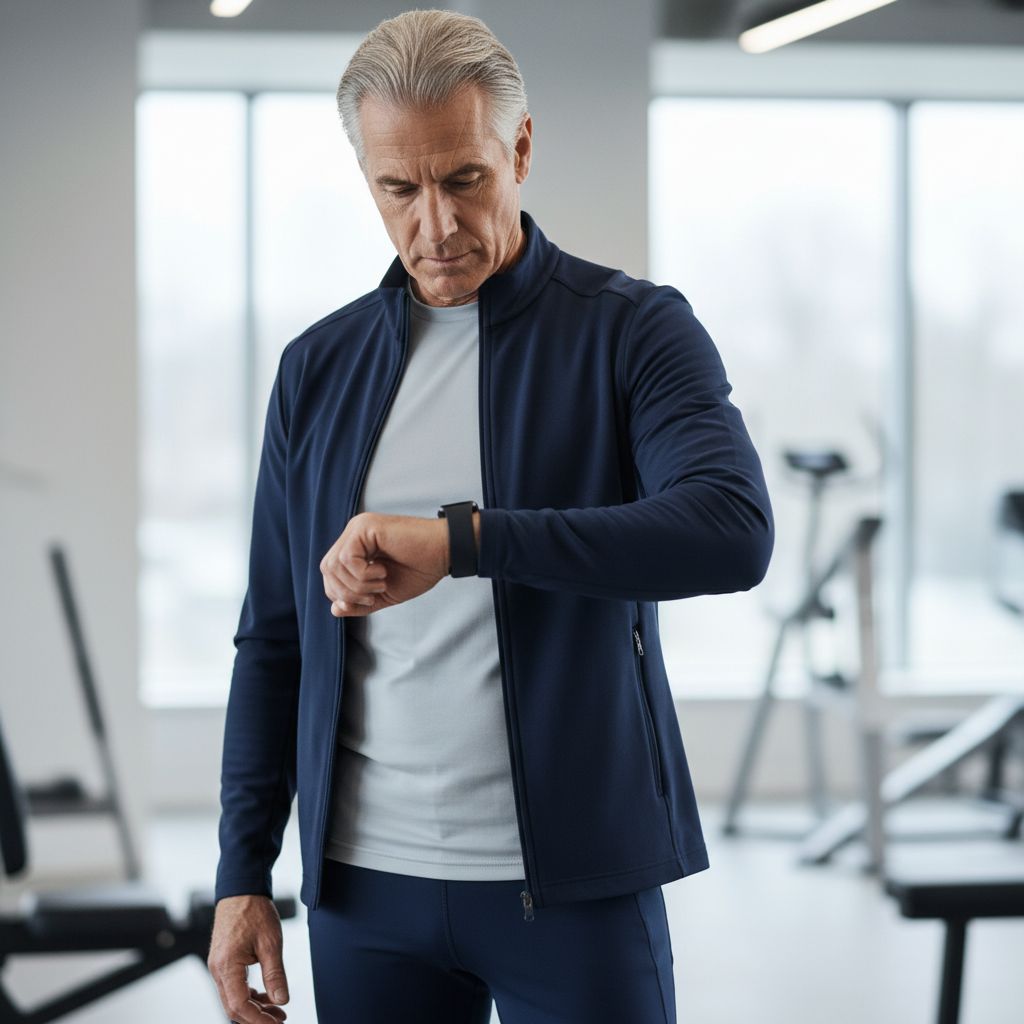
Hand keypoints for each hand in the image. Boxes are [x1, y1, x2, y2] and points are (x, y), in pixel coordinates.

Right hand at [207, 895, 288, 1022]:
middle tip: (280, 1019)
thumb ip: (275, 974)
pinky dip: (249, 994)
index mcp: (227, 965)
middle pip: (233, 1006)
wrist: (241, 889)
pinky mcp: (223, 961)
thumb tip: (282, 1000)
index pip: (238, 1005)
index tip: (276, 1023)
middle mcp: (217, 969)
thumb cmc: (254, 910)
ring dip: (254, 1007)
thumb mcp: (271, 942)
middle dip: (257, 1017)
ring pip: (233, 998)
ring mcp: (218, 966)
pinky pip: (233, 986)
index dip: (257, 1019)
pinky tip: (266, 995)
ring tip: (278, 1010)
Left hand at [320, 511, 450, 616]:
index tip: (369, 601)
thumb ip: (359, 603)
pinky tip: (382, 572)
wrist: (444, 553)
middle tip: (373, 596)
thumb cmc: (420, 569)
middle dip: (346, 592)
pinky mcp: (365, 526)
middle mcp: (353, 534)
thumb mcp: (383, 593)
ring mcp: (358, 527)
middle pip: (327, 569)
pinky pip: (346, 558)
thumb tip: (335, 609)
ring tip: (381, 583)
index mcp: (356, 547)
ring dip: (357, 585)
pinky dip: (362, 575)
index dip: (342, 595)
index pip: (330, 574)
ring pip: (333, 565)